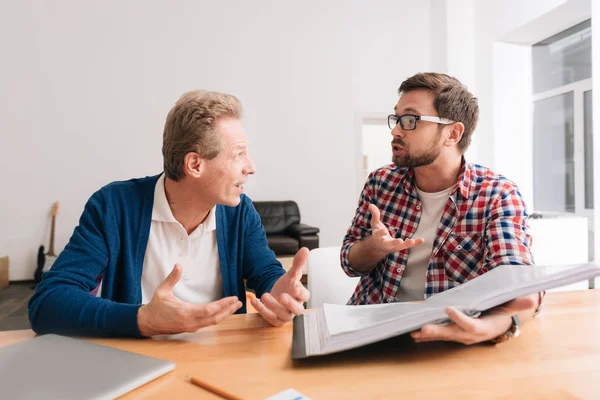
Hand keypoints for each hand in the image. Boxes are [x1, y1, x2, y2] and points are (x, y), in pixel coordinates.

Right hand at [137, 264, 241, 336]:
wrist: (147, 323)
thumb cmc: (155, 306)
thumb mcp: (162, 290)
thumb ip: (172, 278)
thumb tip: (178, 265)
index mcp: (185, 312)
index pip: (210, 310)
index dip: (223, 304)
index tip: (233, 298)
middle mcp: (190, 322)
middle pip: (215, 318)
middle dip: (229, 310)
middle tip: (239, 302)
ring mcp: (191, 327)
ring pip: (212, 322)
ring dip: (225, 314)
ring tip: (234, 307)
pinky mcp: (190, 328)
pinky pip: (207, 323)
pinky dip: (217, 317)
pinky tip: (223, 312)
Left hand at [251, 247, 310, 325]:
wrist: (277, 293)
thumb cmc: (287, 285)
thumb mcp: (291, 273)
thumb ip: (298, 262)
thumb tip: (305, 249)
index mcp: (301, 296)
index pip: (305, 296)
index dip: (300, 292)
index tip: (294, 286)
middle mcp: (295, 307)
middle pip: (297, 309)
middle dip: (289, 304)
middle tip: (282, 296)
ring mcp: (286, 315)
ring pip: (283, 315)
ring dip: (273, 306)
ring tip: (264, 295)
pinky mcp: (275, 320)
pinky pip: (269, 317)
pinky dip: (261, 310)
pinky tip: (254, 300)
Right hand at [368, 203, 423, 255]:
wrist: (379, 247)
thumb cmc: (377, 233)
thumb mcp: (375, 224)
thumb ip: (374, 215)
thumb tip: (370, 204)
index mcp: (378, 237)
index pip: (379, 234)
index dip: (381, 233)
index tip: (383, 231)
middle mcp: (386, 243)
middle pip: (390, 244)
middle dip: (394, 243)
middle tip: (399, 241)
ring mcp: (394, 246)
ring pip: (400, 247)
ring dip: (406, 244)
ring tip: (412, 241)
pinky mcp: (401, 247)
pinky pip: (409, 246)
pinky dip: (416, 243)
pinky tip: (422, 240)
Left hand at [411, 295, 536, 344]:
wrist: (498, 325)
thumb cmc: (502, 313)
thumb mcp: (509, 306)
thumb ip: (516, 303)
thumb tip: (530, 299)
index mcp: (483, 328)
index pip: (470, 325)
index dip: (459, 318)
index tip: (448, 308)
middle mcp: (469, 335)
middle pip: (452, 333)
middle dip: (436, 331)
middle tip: (422, 328)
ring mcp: (460, 336)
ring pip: (442, 335)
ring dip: (427, 335)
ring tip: (413, 332)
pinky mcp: (453, 334)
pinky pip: (438, 335)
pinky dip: (426, 335)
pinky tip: (413, 333)